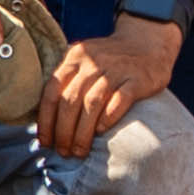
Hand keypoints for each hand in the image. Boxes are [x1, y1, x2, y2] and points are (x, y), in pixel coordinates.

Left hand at [38, 13, 182, 152]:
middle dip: (63, 131)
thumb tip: (46, 121)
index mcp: (74, 57)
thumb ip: (66, 81)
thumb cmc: (110, 61)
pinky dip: (108, 117)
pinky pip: (120, 100)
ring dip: (83, 131)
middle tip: (64, 151)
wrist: (148, 42)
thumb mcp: (84, 60)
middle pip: (70, 100)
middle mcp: (93, 61)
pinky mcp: (137, 78)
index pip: (52, 92)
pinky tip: (101, 131)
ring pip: (92, 103)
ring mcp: (116, 69)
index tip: (45, 142)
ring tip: (79, 150)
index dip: (46, 120)